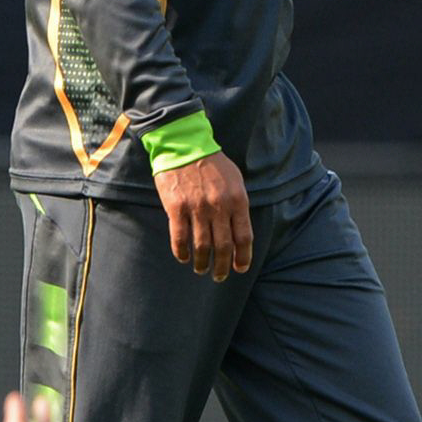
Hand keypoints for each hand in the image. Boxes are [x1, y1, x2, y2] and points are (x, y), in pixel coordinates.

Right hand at [154, 152, 252, 278]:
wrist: (184, 145)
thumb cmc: (212, 163)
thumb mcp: (235, 179)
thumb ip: (238, 204)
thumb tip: (239, 229)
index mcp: (237, 200)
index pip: (244, 237)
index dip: (242, 257)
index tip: (240, 268)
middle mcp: (219, 207)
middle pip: (223, 246)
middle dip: (222, 266)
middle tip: (219, 276)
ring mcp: (197, 209)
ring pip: (202, 246)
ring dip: (202, 263)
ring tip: (201, 269)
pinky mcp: (177, 208)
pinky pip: (180, 238)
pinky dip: (182, 252)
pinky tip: (184, 258)